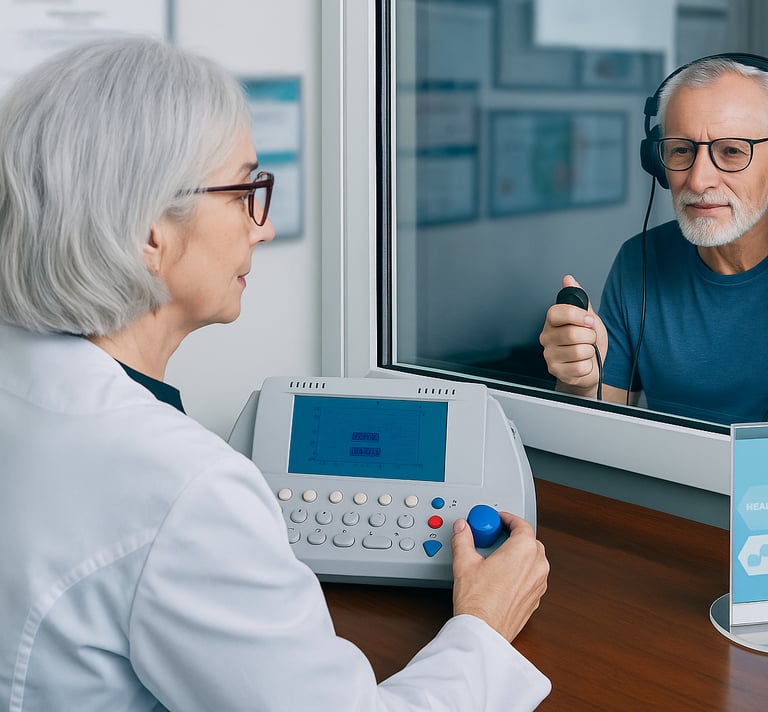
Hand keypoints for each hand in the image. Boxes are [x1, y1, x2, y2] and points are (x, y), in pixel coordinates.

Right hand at [451, 512, 548, 641]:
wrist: (484, 631)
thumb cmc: (478, 601)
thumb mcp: (464, 562)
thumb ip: (463, 539)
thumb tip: (462, 528)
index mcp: (524, 550)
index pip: (521, 524)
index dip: (508, 519)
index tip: (498, 519)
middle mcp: (538, 566)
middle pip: (530, 541)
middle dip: (513, 536)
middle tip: (495, 536)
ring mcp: (539, 584)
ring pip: (534, 560)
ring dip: (519, 554)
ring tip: (497, 557)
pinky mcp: (536, 600)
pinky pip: (532, 578)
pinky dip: (521, 572)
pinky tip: (503, 577)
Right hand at [539, 274, 607, 396]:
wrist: (591, 367)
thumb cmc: (587, 343)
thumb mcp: (588, 318)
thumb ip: (580, 300)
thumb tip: (568, 280)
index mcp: (552, 322)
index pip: (557, 312)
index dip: (577, 316)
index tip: (588, 320)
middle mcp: (547, 337)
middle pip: (571, 334)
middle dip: (589, 337)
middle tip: (588, 339)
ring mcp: (549, 355)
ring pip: (578, 351)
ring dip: (589, 352)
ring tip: (585, 352)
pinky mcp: (556, 371)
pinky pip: (580, 367)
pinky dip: (588, 366)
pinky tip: (582, 363)